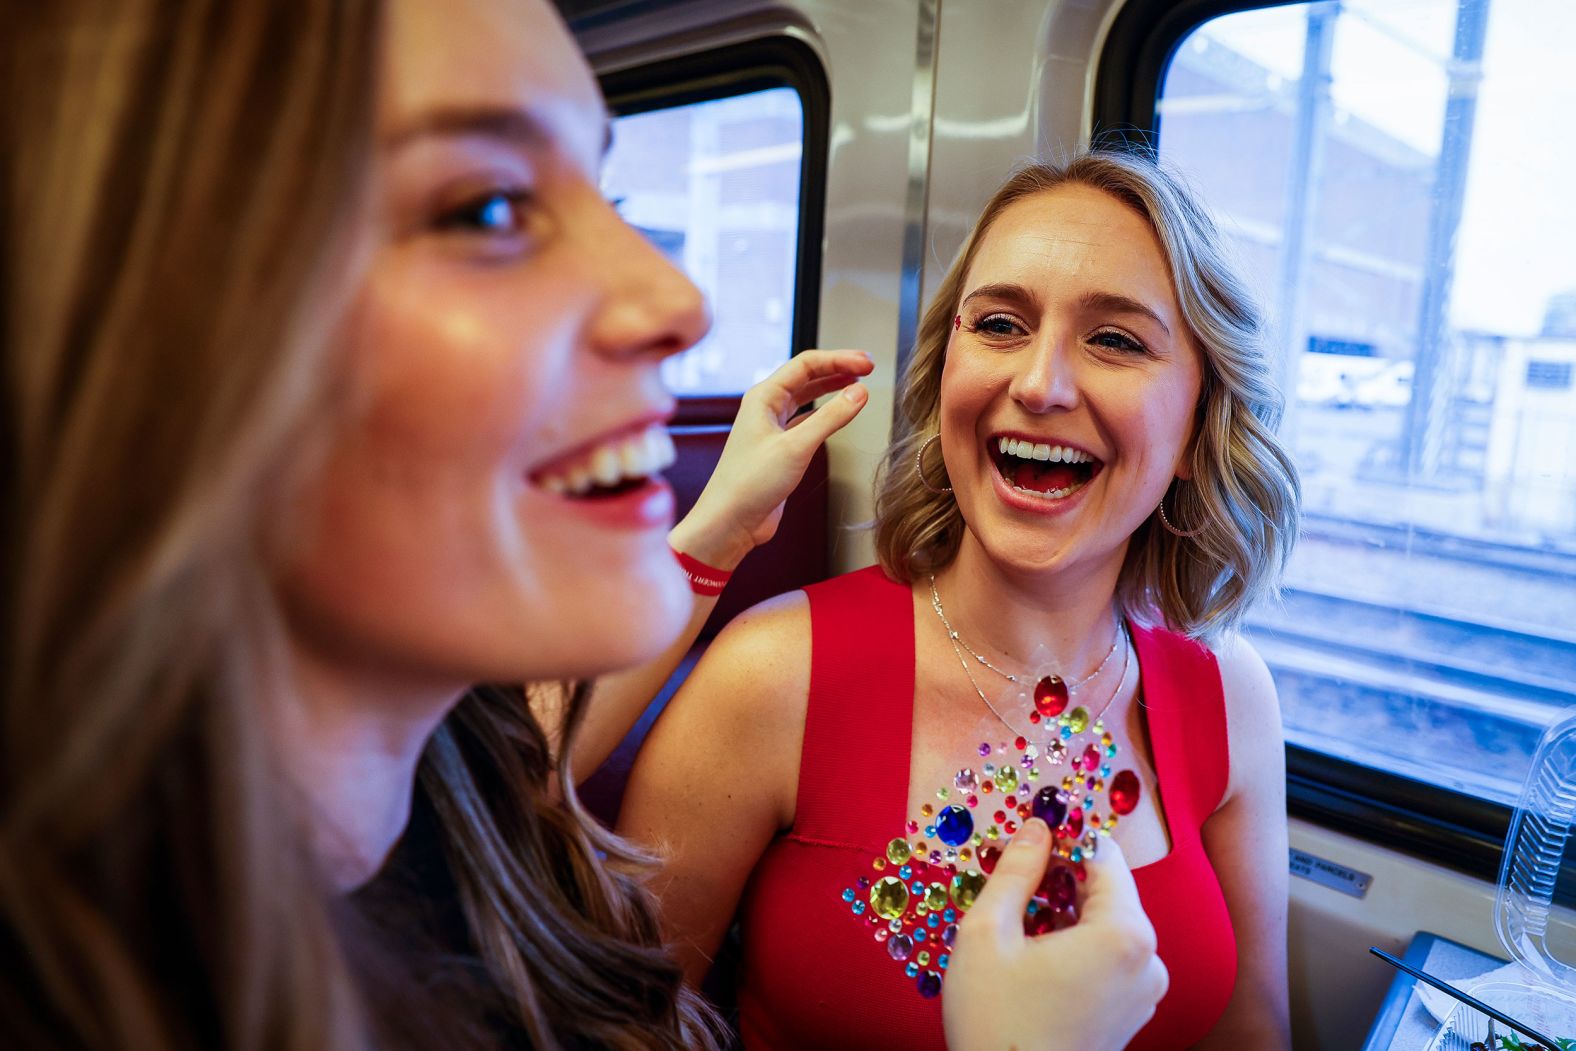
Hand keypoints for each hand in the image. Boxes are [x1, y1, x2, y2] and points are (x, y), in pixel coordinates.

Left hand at [668, 349, 871, 569]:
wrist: (730, 522)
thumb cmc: (749, 484)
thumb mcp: (796, 447)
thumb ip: (831, 418)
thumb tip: (859, 392)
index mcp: (763, 397)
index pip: (806, 364)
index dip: (839, 359)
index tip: (867, 363)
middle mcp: (765, 408)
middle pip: (806, 377)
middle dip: (837, 369)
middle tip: (867, 368)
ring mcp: (771, 428)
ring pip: (806, 398)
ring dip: (831, 388)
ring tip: (856, 383)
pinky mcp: (779, 449)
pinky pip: (805, 421)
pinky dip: (825, 414)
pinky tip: (838, 414)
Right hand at [942, 820, 1167, 1050]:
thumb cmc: (996, 1022)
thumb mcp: (988, 933)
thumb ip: (1016, 872)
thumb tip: (1036, 828)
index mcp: (1124, 934)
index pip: (1102, 856)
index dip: (1062, 840)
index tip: (1027, 840)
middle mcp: (1149, 961)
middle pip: (1107, 892)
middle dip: (1060, 880)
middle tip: (1011, 885)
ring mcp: (1145, 992)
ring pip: (1106, 926)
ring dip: (1065, 915)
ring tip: (1017, 928)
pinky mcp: (1132, 1014)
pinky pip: (1109, 959)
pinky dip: (1076, 947)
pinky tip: (1034, 959)